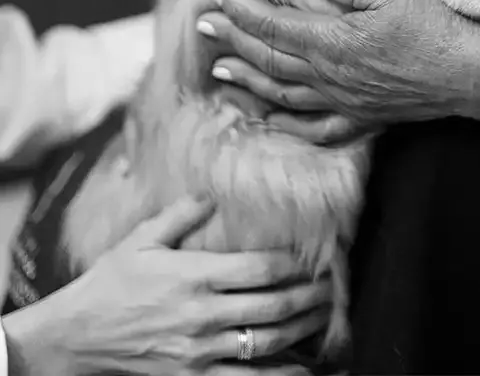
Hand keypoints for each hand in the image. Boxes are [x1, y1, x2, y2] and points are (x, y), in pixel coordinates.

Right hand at [3, 196, 327, 375]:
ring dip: (303, 329)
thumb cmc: (109, 283)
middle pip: (274, 306)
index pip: (262, 269)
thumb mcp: (141, 239)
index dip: (297, 264)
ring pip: (267, 342)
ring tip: (326, 316)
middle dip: (311, 296)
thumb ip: (180, 213)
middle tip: (335, 287)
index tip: (318, 257)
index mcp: (195, 275)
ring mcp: (200, 352)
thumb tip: (213, 192)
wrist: (73, 338)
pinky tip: (302, 368)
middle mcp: (204, 314)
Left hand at [196, 0, 479, 144]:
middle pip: (268, 59)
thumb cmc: (434, 28)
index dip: (239, 10)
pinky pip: (314, 129)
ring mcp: (343, 102)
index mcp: (332, 41)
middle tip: (202, 26)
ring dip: (247, 82)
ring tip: (219, 73)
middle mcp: (329, 76)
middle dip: (231, 41)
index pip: (272, 25)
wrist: (470, 74)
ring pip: (281, 94)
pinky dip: (286, 126)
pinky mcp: (362, 118)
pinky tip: (270, 122)